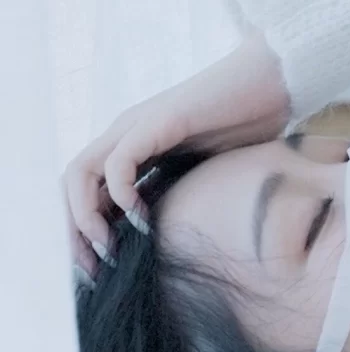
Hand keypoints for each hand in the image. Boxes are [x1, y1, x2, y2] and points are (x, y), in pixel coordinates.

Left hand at [62, 29, 291, 276]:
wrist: (275, 81)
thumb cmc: (248, 123)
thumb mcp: (201, 171)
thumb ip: (175, 193)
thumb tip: (160, 240)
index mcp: (132, 145)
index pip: (85, 190)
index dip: (82, 231)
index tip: (98, 270)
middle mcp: (125, 134)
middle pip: (71, 185)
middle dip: (74, 232)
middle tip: (94, 271)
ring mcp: (137, 126)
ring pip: (80, 173)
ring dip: (85, 216)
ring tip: (110, 247)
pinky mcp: (159, 122)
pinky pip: (118, 163)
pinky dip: (122, 194)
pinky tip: (142, 219)